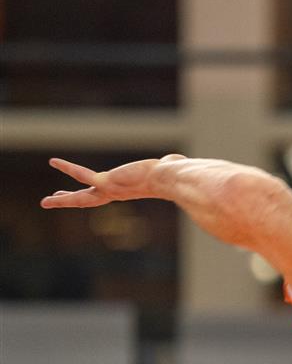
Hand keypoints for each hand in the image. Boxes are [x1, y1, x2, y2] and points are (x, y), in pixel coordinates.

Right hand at [41, 154, 185, 208]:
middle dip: (68, 201)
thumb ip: (164, 163)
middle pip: (86, 200)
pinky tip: (53, 162)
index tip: (81, 194)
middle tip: (50, 202)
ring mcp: (110, 189)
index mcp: (125, 190)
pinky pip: (82, 174)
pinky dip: (68, 167)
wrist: (171, 178)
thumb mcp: (163, 168)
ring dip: (63, 200)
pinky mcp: (107, 182)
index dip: (89, 194)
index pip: (103, 194)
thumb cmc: (173, 174)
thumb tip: (174, 160)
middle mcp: (115, 193)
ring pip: (81, 197)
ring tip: (45, 203)